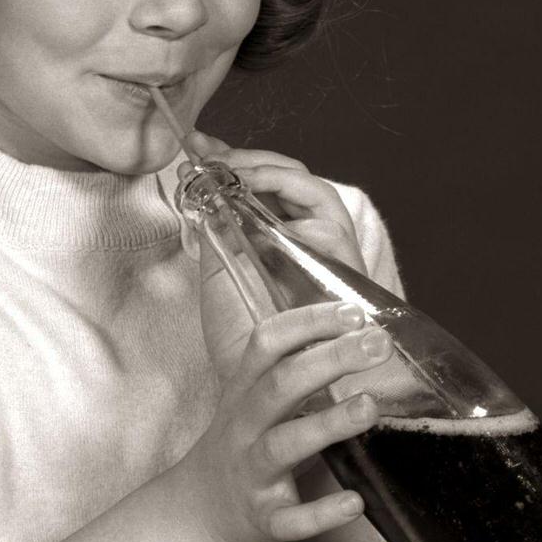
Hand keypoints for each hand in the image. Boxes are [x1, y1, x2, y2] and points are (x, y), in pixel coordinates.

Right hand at [175, 301, 390, 541]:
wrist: (198, 513)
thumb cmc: (243, 443)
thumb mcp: (252, 398)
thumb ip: (294, 366)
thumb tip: (357, 327)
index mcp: (243, 389)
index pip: (267, 343)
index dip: (307, 322)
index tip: (353, 312)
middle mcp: (244, 426)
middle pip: (281, 385)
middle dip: (329, 359)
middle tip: (378, 344)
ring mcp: (252, 473)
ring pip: (283, 445)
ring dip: (327, 424)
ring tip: (369, 406)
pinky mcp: (265, 518)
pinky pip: (291, 519)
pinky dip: (321, 514)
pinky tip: (355, 503)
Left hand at [187, 130, 366, 380]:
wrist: (267, 391)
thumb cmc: (246, 343)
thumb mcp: (220, 277)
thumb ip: (214, 235)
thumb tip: (198, 189)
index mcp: (277, 241)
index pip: (263, 187)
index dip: (234, 163)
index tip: (198, 150)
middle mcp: (307, 240)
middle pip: (290, 179)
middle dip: (248, 159)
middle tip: (209, 155)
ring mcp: (327, 249)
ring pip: (311, 187)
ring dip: (268, 171)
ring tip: (231, 170)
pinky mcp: (343, 261)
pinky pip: (325, 216)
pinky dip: (290, 198)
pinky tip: (254, 194)